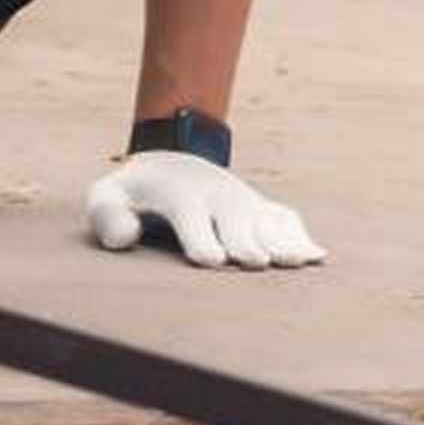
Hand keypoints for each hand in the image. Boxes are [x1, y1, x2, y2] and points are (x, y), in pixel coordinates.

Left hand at [83, 152, 324, 269]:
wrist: (173, 163)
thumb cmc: (136, 193)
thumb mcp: (109, 196)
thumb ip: (107, 214)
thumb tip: (123, 238)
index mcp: (180, 195)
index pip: (191, 216)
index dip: (200, 238)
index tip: (209, 259)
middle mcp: (218, 198)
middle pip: (235, 221)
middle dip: (242, 240)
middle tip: (252, 262)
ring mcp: (244, 203)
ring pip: (265, 222)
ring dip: (279, 241)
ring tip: (295, 260)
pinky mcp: (262, 212)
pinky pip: (286, 222)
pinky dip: (300, 238)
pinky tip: (316, 257)